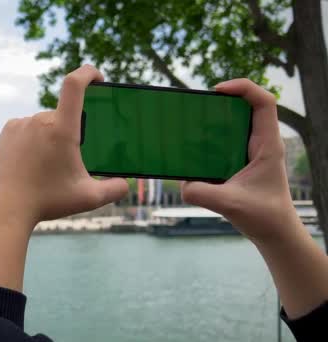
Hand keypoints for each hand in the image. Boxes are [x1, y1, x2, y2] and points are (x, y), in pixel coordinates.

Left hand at [0, 64, 127, 229]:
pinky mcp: (7, 131)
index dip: (88, 72)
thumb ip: (113, 190)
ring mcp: (21, 124)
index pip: (75, 84)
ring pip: (45, 124)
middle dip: (70, 133)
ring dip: (51, 138)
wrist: (5, 209)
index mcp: (62, 128)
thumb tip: (126, 185)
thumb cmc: (47, 202)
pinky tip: (30, 162)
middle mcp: (40, 120)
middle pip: (63, 116)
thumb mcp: (87, 198)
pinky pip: (27, 128)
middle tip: (66, 162)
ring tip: (46, 168)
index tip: (98, 78)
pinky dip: (33, 140)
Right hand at [181, 79, 296, 242]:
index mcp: (267, 145)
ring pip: (234, 125)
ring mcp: (251, 153)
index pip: (264, 102)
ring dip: (213, 122)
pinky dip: (209, 142)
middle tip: (198, 107)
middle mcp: (261, 144)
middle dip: (222, 102)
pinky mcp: (240, 163)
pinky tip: (192, 152)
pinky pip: (225, 143)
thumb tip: (181, 184)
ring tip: (191, 127)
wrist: (275, 233)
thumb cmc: (263, 217)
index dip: (243, 87)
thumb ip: (203, 194)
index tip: (217, 90)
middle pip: (246, 107)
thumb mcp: (231, 205)